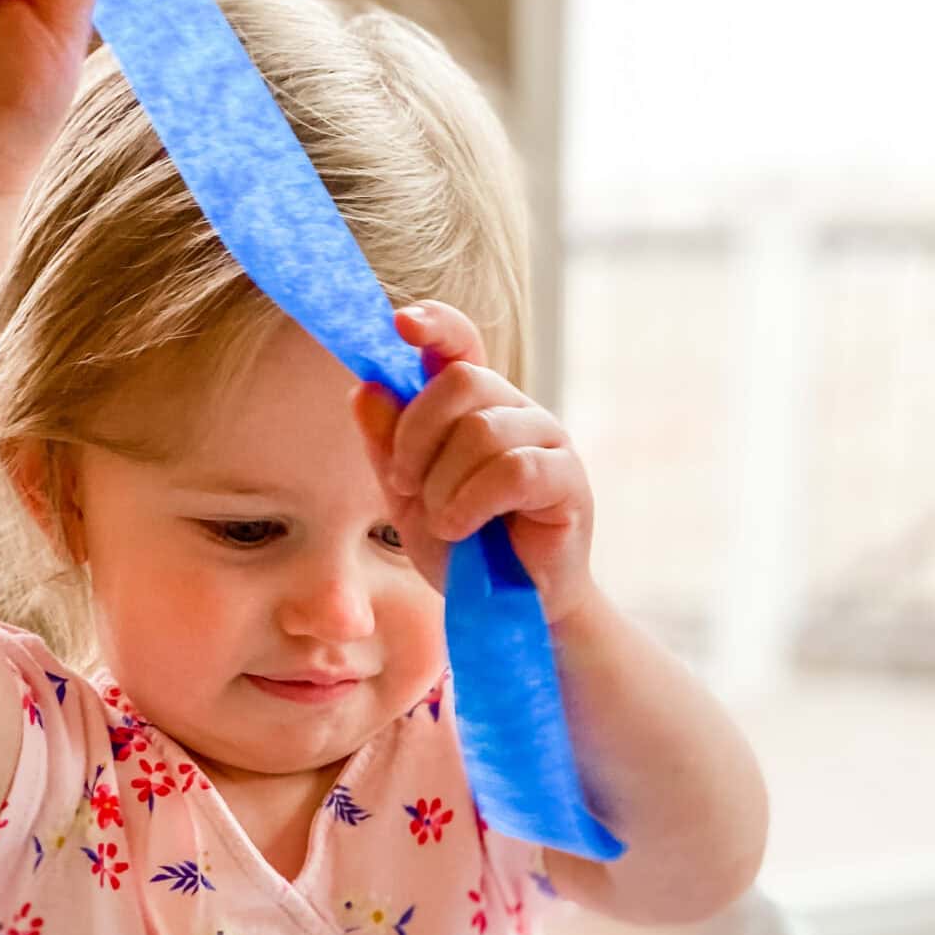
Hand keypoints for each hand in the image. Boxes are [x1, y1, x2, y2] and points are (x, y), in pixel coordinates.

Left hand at [351, 302, 597, 624]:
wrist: (506, 610)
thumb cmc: (464, 550)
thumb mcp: (408, 498)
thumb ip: (388, 446)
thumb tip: (366, 389)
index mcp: (476, 405)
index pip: (459, 342)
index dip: (434, 324)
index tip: (400, 325)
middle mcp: (515, 409)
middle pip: (459, 381)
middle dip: (416, 435)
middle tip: (405, 484)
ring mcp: (547, 440)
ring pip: (482, 430)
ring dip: (443, 484)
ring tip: (444, 523)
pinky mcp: (568, 479)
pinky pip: (514, 469)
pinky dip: (473, 502)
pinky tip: (462, 529)